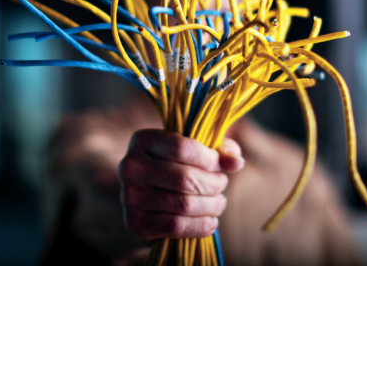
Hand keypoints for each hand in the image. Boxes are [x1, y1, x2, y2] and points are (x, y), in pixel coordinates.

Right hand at [118, 129, 244, 240]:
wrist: (151, 193)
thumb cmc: (178, 164)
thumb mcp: (196, 149)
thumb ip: (220, 149)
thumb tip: (236, 162)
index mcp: (142, 140)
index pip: (182, 147)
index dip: (209, 159)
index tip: (218, 165)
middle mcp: (130, 166)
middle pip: (185, 179)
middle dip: (213, 185)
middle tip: (222, 186)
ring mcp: (129, 196)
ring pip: (183, 204)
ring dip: (211, 206)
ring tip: (219, 203)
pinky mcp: (135, 222)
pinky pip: (175, 226)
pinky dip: (200, 226)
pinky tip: (211, 221)